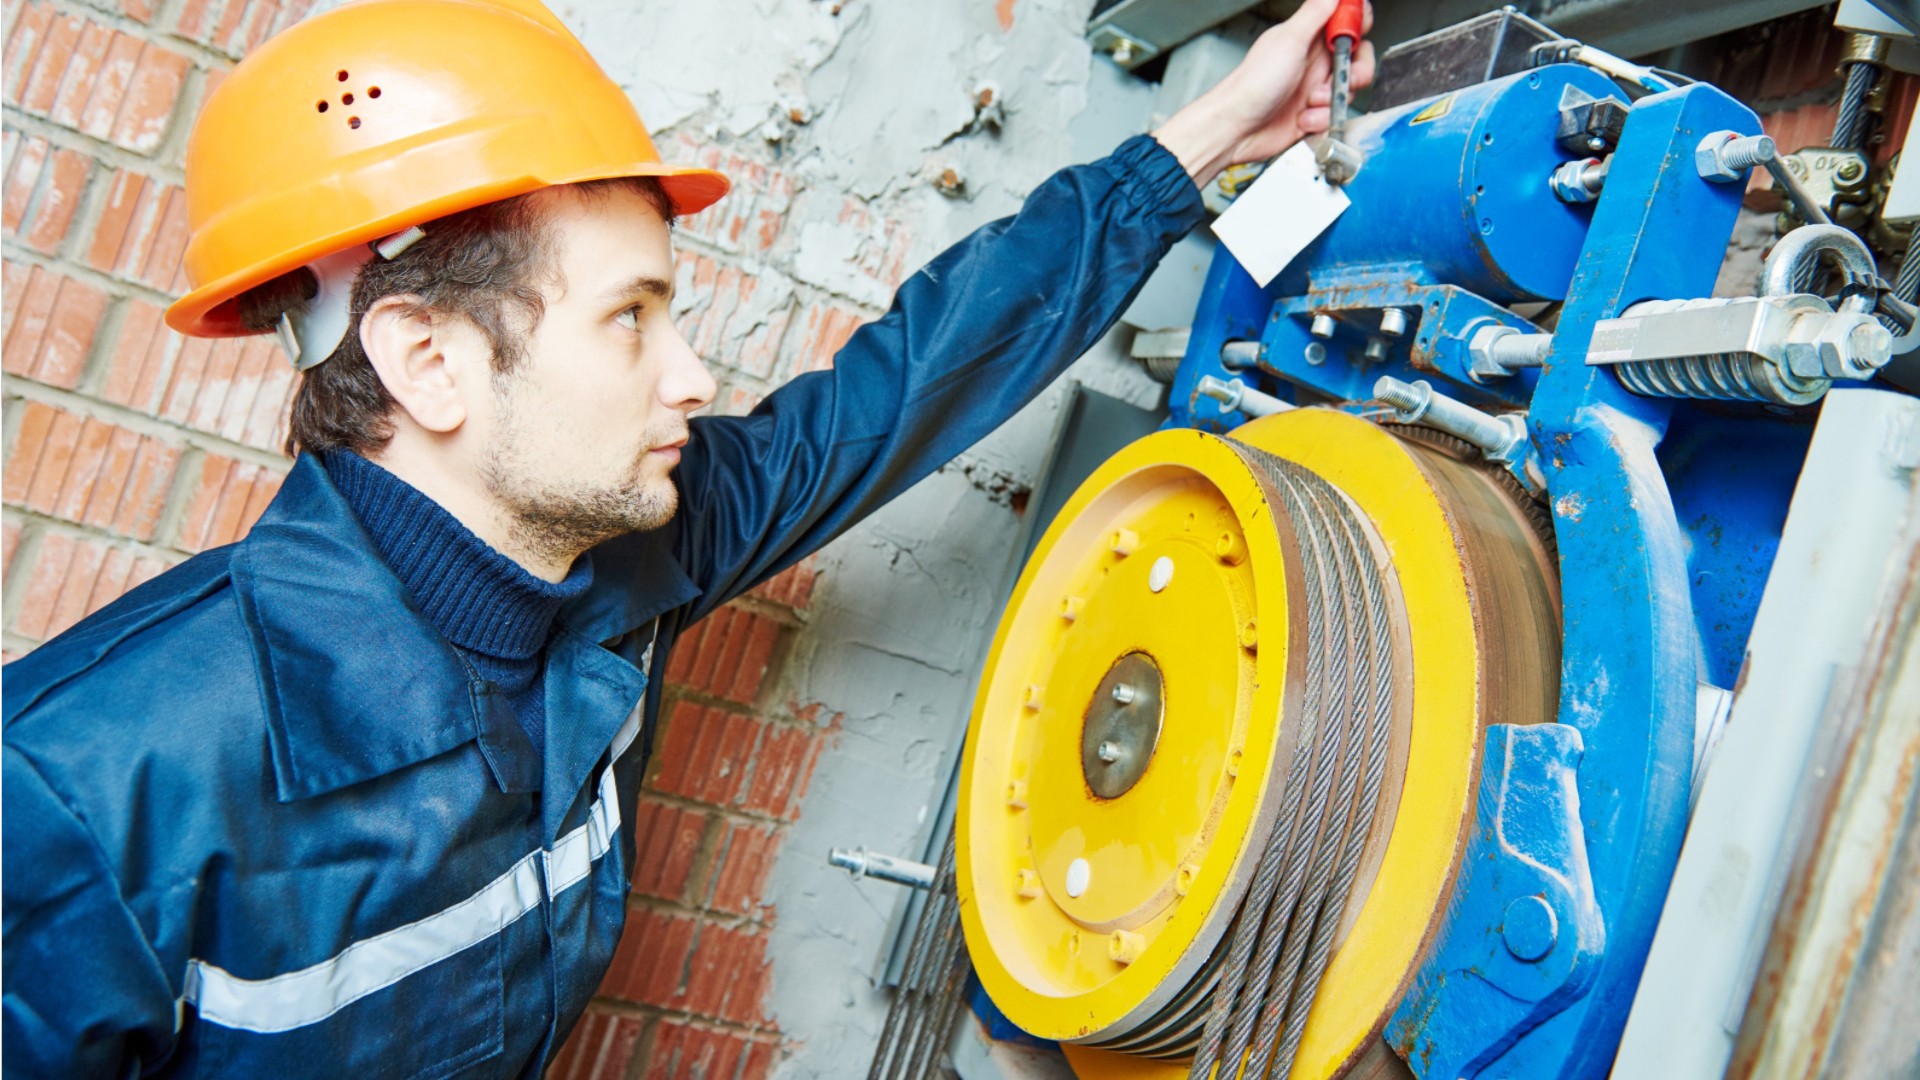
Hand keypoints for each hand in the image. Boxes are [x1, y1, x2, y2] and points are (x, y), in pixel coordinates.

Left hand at [1152, 0, 1376, 187]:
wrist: (1236, 129)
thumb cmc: (1252, 85)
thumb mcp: (1289, 41)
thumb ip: (1315, 13)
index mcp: (1308, 37)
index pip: (1344, 20)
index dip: (1356, 24)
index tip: (1353, 34)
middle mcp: (1314, 61)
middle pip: (1357, 57)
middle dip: (1357, 69)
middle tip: (1344, 76)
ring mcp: (1314, 88)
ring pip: (1349, 89)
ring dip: (1333, 99)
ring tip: (1311, 101)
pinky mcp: (1313, 114)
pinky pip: (1334, 116)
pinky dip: (1321, 119)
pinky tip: (1302, 118)